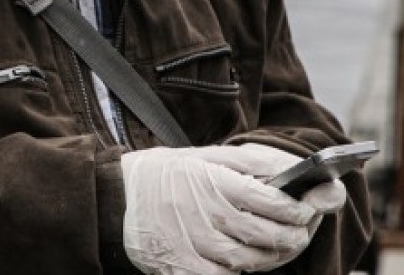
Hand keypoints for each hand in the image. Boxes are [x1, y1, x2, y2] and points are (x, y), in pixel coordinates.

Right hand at [121, 147, 318, 273]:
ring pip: (251, 260)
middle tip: (299, 231)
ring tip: (270, 244)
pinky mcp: (183, 267)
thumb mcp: (204, 157)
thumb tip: (299, 172)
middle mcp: (205, 213)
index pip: (273, 201)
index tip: (306, 208)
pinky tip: (238, 260)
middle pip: (269, 235)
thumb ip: (253, 163)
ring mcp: (194, 243)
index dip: (299, 208)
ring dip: (270, 256)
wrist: (115, 197)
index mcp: (212, 180)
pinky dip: (238, 272)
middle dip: (294, 236)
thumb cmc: (166, 175)